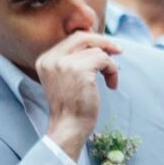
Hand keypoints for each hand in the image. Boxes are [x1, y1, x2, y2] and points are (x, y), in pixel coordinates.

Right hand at [37, 32, 121, 160]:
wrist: (69, 127)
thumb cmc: (72, 107)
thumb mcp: (66, 79)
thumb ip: (74, 60)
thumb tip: (96, 42)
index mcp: (45, 59)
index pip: (72, 39)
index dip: (92, 40)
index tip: (106, 47)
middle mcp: (51, 58)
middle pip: (82, 37)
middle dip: (103, 42)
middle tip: (118, 51)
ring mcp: (64, 63)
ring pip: (97, 51)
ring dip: (109, 65)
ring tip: (110, 81)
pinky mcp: (80, 69)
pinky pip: (104, 59)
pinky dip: (113, 71)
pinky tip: (112, 85)